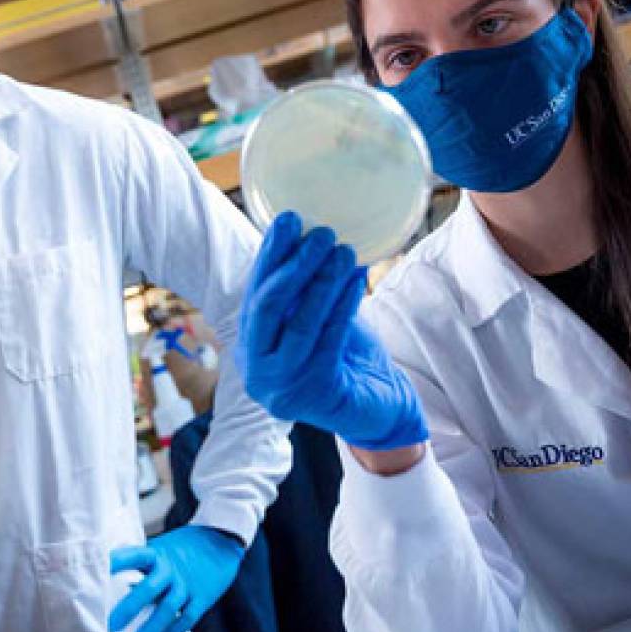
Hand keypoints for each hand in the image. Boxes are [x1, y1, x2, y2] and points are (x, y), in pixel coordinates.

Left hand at [108, 526, 244, 631]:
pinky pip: (188, 617)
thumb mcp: (161, 548)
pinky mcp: (202, 597)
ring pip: (168, 608)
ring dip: (151, 629)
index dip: (118, 563)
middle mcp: (171, 569)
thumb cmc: (183, 547)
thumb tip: (113, 583)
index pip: (135, 556)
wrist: (221, 541)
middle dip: (130, 608)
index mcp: (157, 554)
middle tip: (112, 626)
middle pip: (149, 588)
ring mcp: (188, 583)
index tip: (100, 572)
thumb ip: (142, 565)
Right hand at [236, 211, 427, 450]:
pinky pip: (328, 341)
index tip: (288, 220)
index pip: (255, 294)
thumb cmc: (347, 359)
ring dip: (322, 283)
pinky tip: (355, 282)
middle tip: (320, 233)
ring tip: (343, 252)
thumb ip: (306, 291)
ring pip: (299, 325)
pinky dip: (342, 308)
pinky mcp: (315, 395)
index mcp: (252, 348)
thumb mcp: (319, 319)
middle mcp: (257, 370)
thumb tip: (312, 234)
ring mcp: (282, 387)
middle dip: (292, 266)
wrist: (378, 411)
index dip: (270, 256)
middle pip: (266, 308)